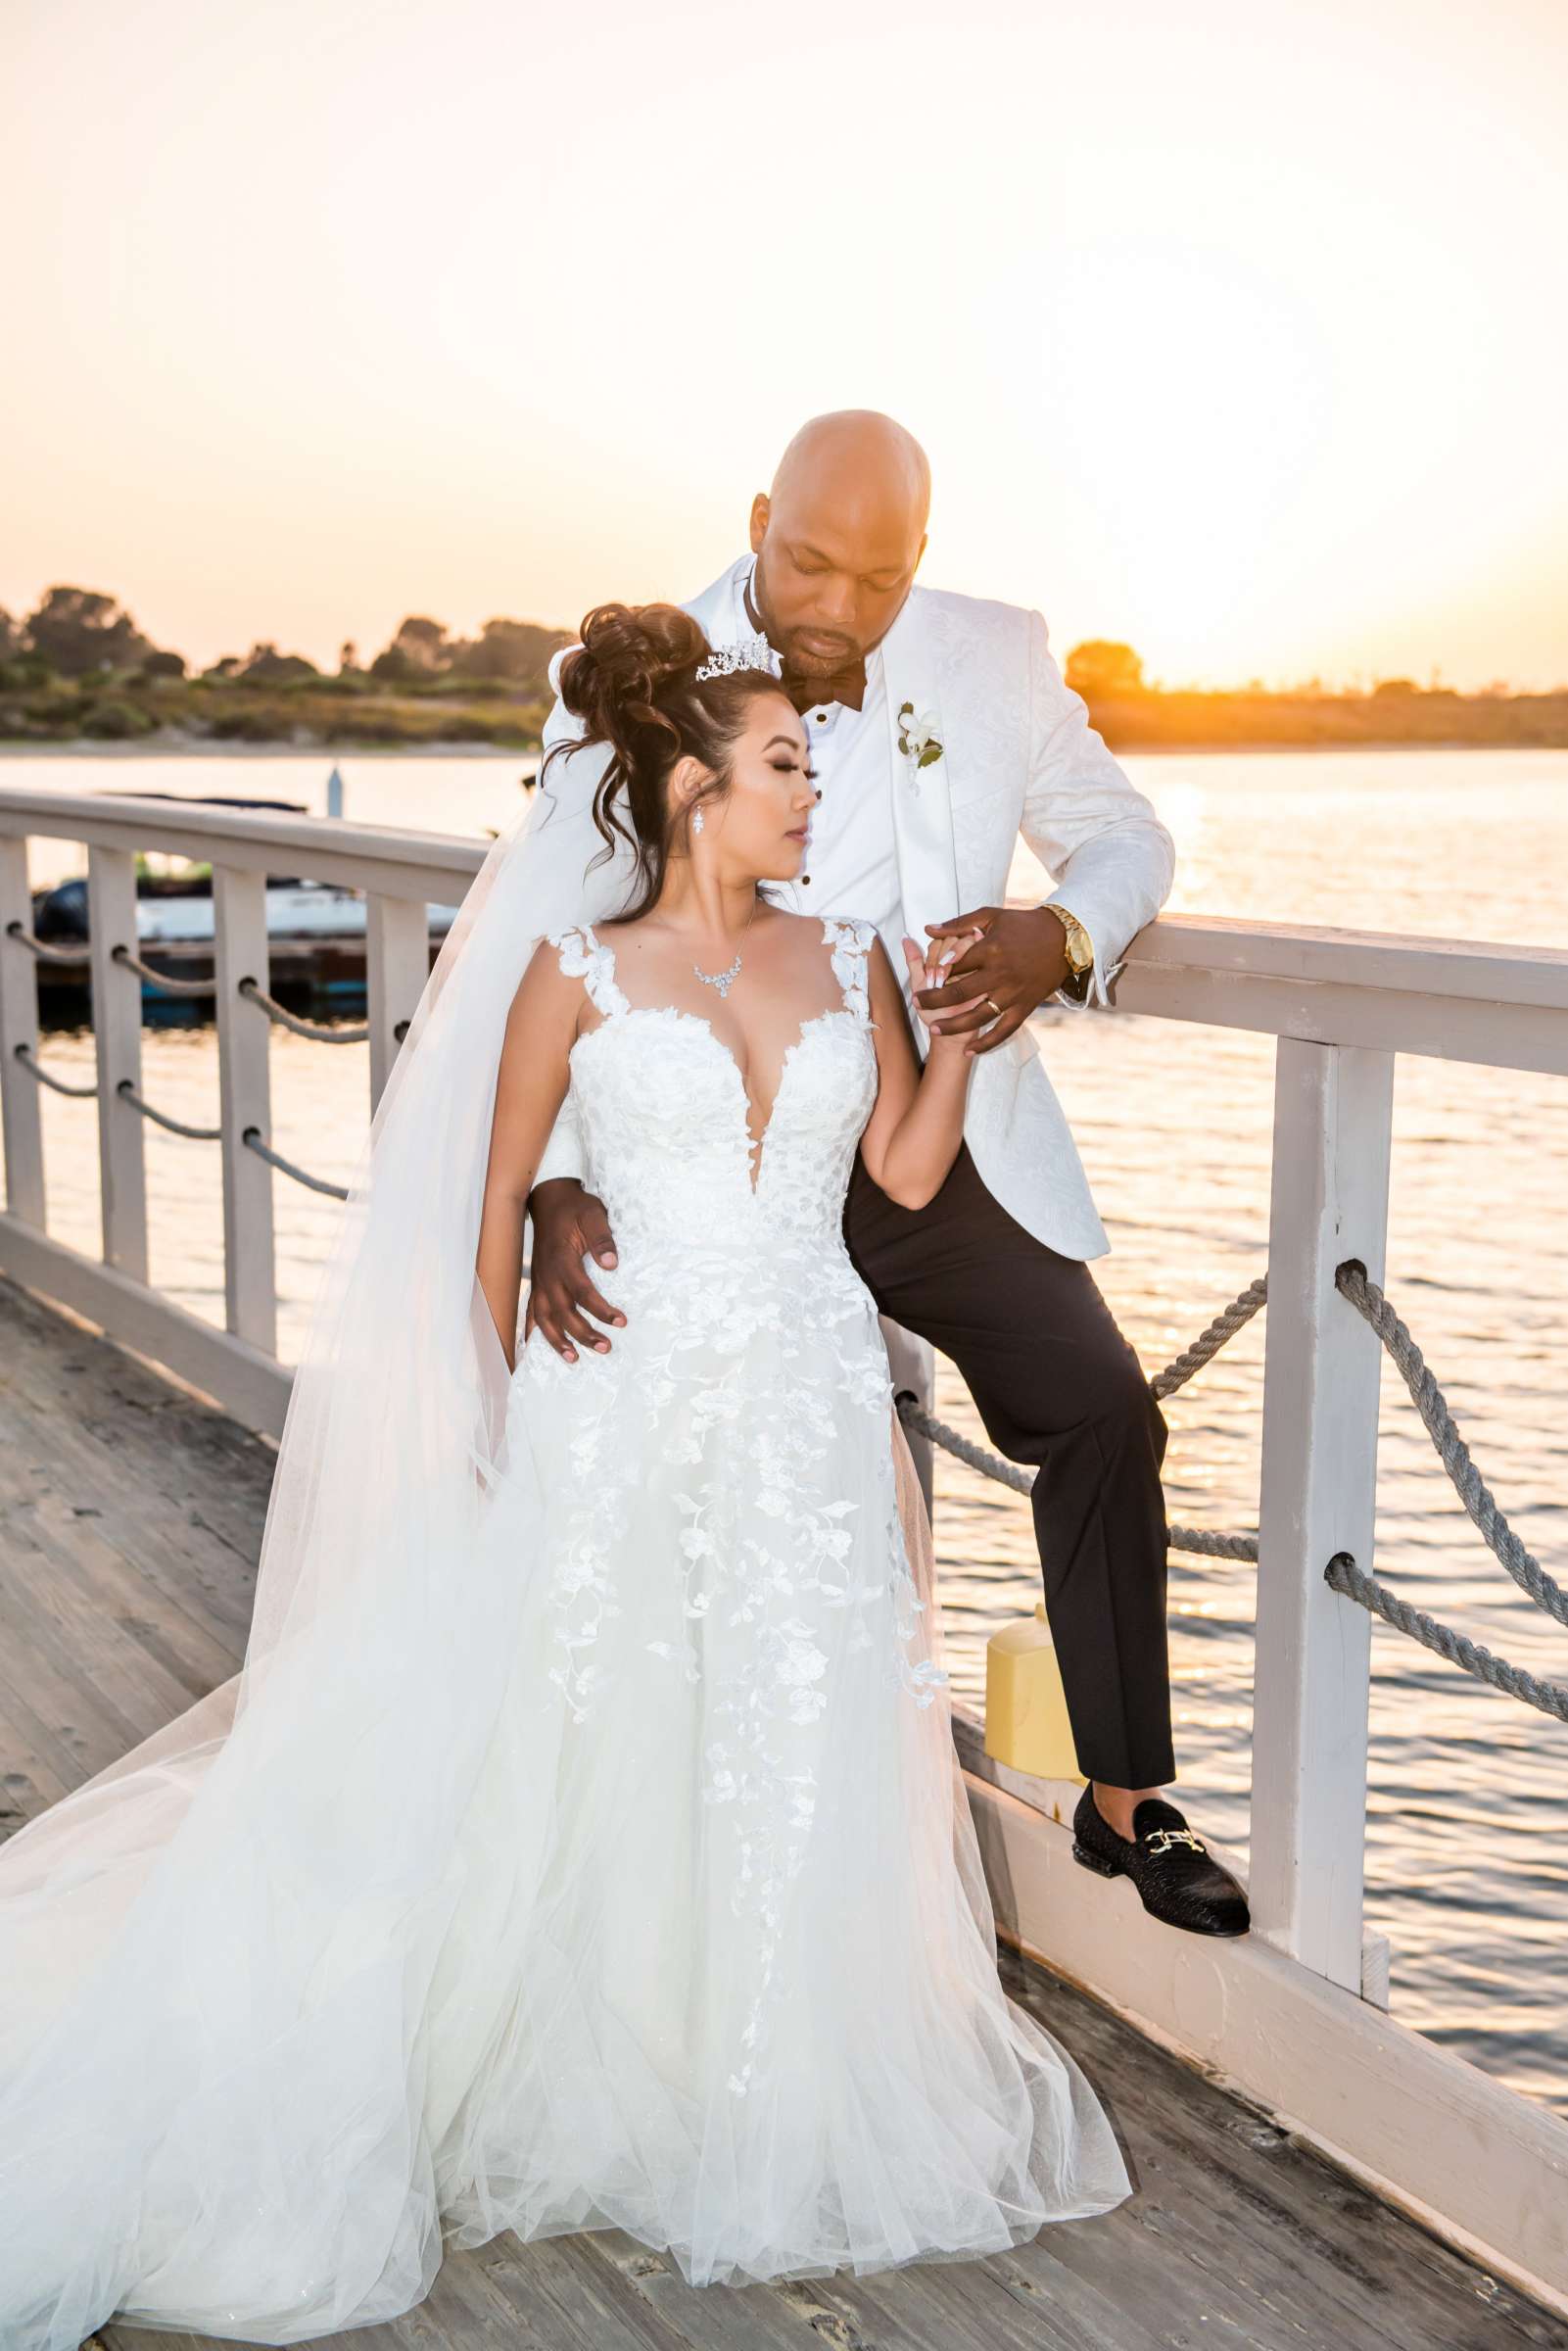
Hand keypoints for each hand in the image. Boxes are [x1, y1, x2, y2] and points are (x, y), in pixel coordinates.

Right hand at [523, 1178, 624, 1362]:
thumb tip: (612, 1264)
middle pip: (563, 1312)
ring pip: (544, 1317)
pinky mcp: (537, 1282)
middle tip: (606, 1347)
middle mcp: (547, 1275)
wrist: (549, 1199)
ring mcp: (539, 1281)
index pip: (582, 1292)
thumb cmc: (574, 1208)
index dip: (601, 1310)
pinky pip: (531, 1312)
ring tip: (574, 1359)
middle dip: (583, 1333)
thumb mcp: (593, 1215)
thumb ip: (602, 1239)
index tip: (621, 1322)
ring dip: (557, 1340)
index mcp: (562, 1260)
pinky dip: (533, 1331)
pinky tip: (535, 1347)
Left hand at [917, 906, 1070, 1054]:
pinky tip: (969, 1051)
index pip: (954, 965)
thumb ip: (958, 924)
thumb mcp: (991, 916)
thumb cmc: (1024, 924)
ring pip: (977, 1016)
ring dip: (953, 1025)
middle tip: (916, 1003)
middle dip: (934, 999)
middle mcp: (1000, 974)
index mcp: (990, 949)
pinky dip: (986, 1043)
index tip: (923, 977)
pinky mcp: (1025, 1007)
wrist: (1064, 938)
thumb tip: (928, 929)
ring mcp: (1013, 994)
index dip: (935, 972)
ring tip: (933, 1029)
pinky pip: (1003, 1031)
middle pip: (958, 992)